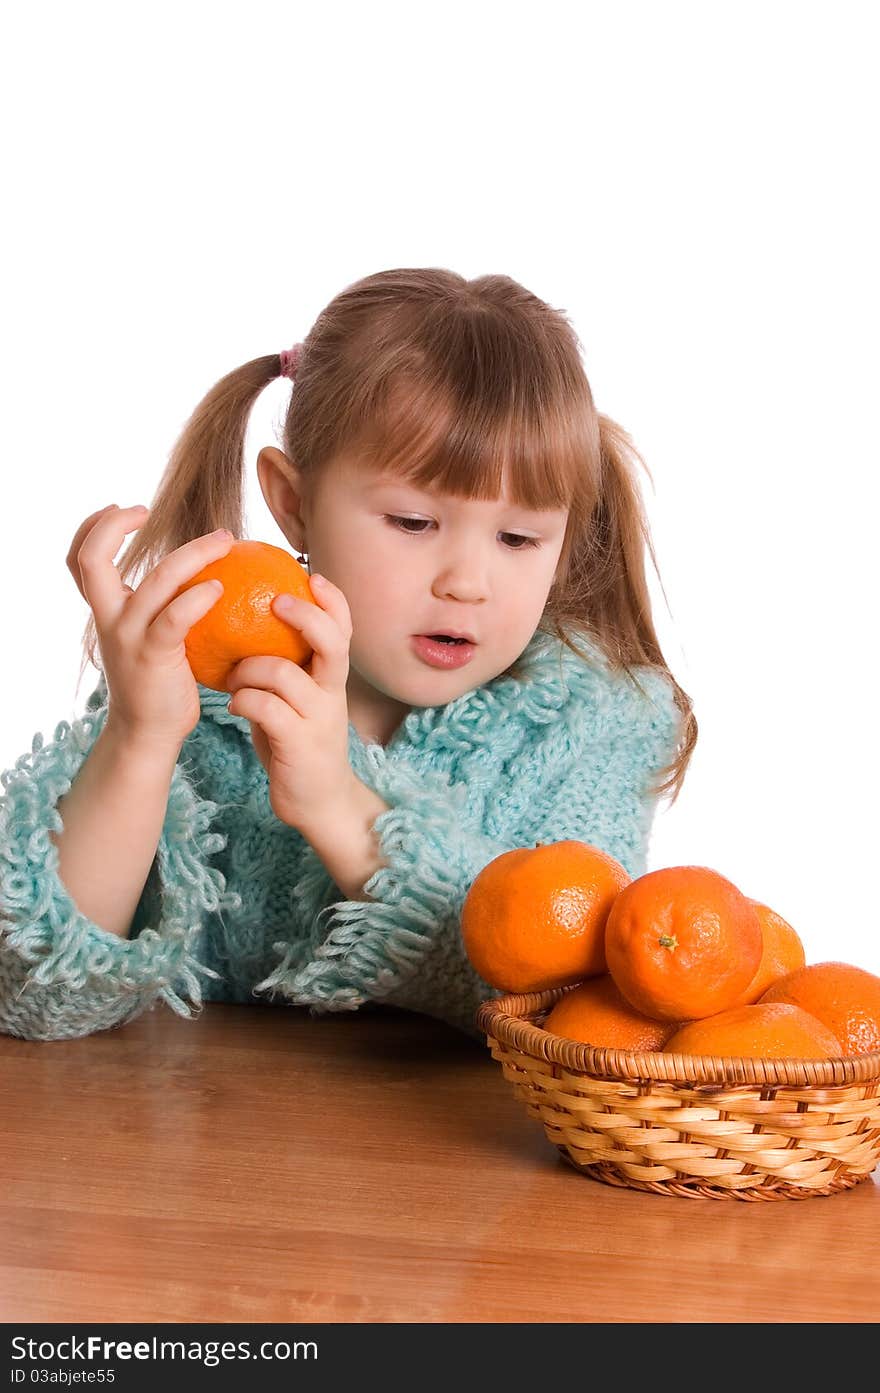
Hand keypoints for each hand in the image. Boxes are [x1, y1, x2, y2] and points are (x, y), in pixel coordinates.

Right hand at [67, 503, 234, 751]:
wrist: (148, 732)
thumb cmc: (158, 683)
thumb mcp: (146, 637)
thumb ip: (158, 608)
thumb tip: (199, 573)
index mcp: (106, 611)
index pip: (80, 560)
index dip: (93, 528)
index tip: (120, 509)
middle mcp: (110, 618)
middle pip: (92, 560)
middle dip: (113, 526)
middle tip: (146, 509)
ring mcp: (129, 636)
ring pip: (157, 579)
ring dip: (194, 553)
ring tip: (224, 540)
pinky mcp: (155, 655)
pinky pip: (176, 616)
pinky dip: (199, 596)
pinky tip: (220, 588)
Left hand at [224, 573, 355, 827]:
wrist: (319, 802)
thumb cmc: (298, 742)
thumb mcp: (298, 700)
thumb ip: (286, 667)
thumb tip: (248, 626)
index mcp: (332, 678)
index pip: (343, 628)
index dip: (332, 600)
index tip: (310, 575)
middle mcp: (332, 693)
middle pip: (332, 641)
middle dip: (304, 616)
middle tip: (274, 602)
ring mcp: (318, 718)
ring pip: (283, 672)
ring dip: (248, 669)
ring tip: (232, 678)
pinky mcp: (299, 742)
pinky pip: (264, 707)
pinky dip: (243, 700)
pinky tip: (234, 706)